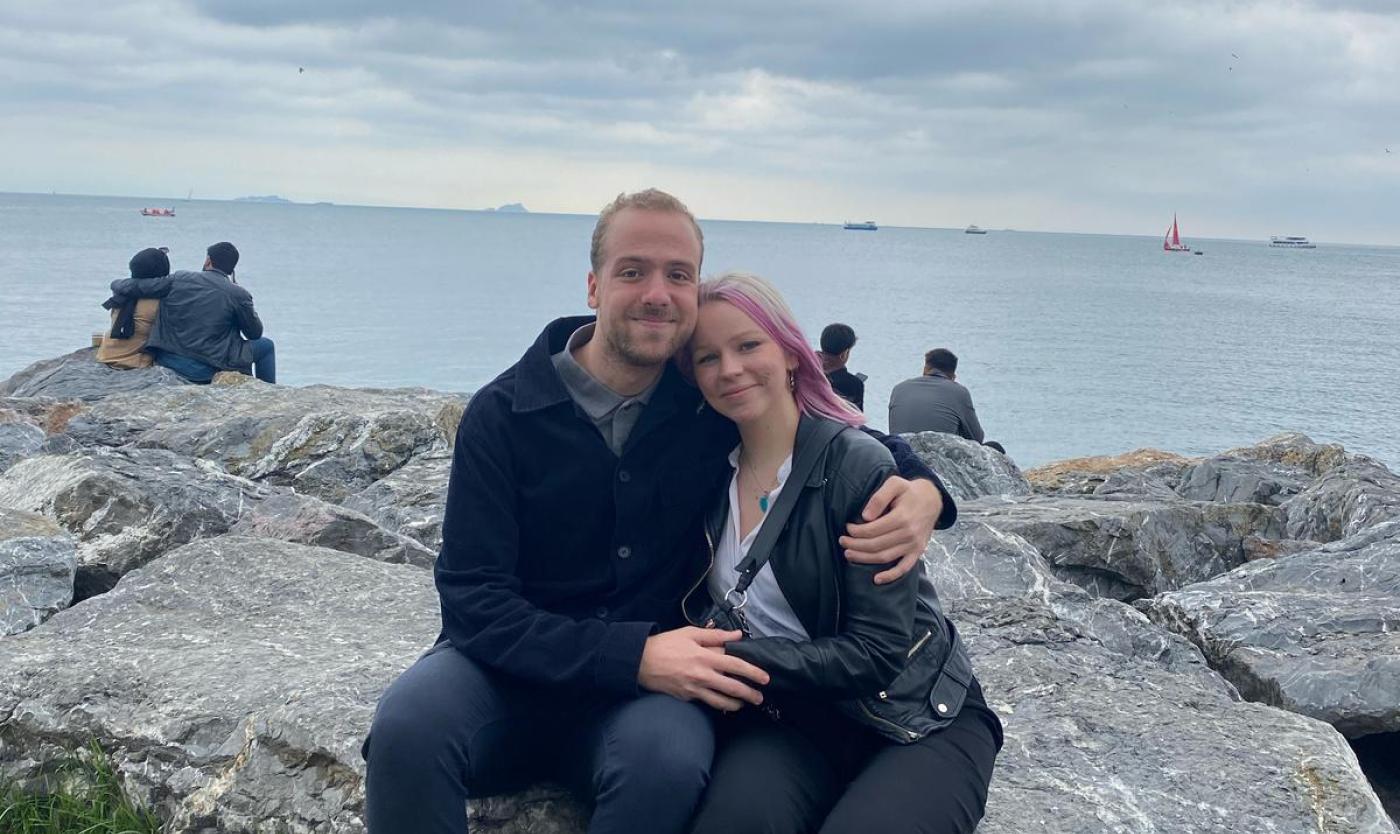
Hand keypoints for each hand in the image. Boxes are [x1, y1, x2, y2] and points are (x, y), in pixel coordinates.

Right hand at [638, 627, 769, 710]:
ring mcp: (694, 689)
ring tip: (744, 703)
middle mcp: (702, 675)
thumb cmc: (665, 645)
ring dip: (736, 704)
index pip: (735, 665)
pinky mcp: (687, 697)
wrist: (640, 661)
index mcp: (705, 657)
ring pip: (721, 702)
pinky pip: (707, 703)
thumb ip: (715, 635)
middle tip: (760, 698)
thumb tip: (736, 636)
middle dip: (749, 694)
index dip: (752, 672)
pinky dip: (718, 705)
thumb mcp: (690, 633)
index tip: (764, 678)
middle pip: (732, 688)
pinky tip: (724, 704)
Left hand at [840, 476, 939, 584]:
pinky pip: (904, 568)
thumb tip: (865, 516)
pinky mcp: (917, 552)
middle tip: (842, 541)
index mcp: (902, 517)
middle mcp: (908, 534)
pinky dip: (891, 576)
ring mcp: (913, 545)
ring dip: (864, 559)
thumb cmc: (909, 491)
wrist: (932, 499)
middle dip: (855, 545)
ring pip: (884, 557)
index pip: (872, 530)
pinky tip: (876, 579)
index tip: (848, 528)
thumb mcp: (895, 484)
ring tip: (849, 555)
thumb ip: (879, 498)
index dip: (857, 531)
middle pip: (875, 545)